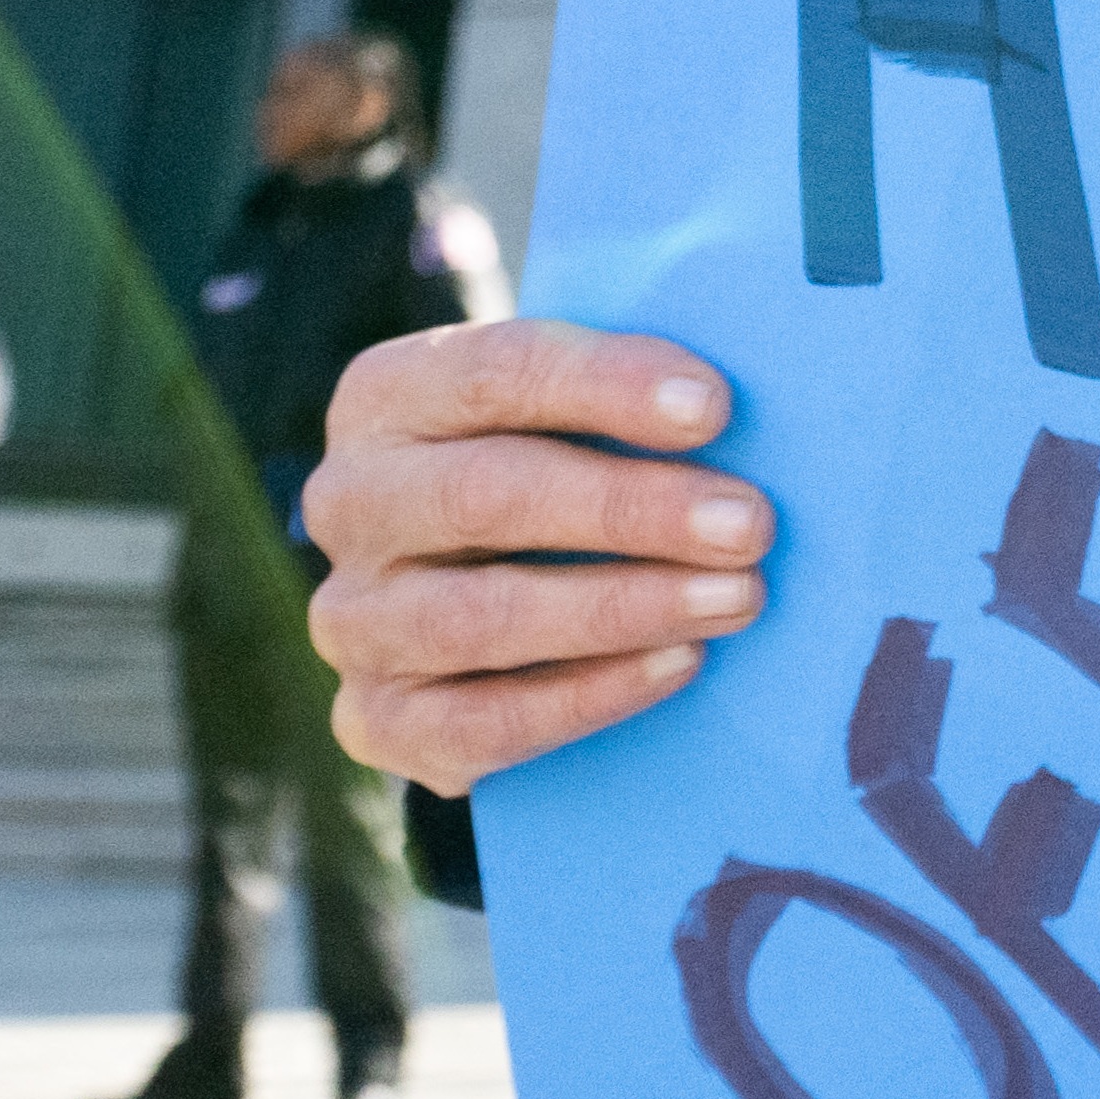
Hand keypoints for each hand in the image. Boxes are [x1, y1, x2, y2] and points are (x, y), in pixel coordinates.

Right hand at [305, 319, 772, 797]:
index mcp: (389, 396)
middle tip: (749, 524)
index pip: (492, 375)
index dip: (606, 387)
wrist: (500, 592)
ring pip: (478, 617)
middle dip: (628, 509)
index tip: (714, 408)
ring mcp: (353, 617)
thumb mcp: (580, 405)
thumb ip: (635, 396)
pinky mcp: (376, 718)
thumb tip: (729, 410)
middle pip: (483, 495)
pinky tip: (678, 663)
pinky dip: (585, 697)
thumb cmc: (571, 463)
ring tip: (737, 597)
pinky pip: (474, 723)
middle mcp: (350, 502)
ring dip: (621, 608)